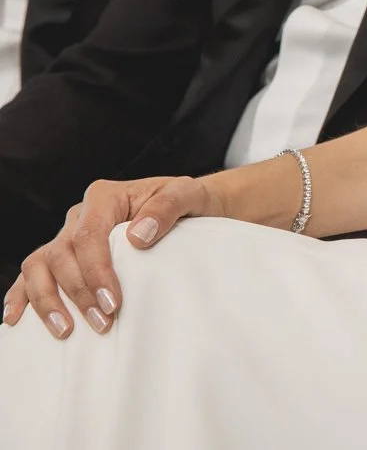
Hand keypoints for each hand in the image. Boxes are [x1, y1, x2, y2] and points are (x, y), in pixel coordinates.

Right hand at [2, 175, 217, 337]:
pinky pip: (33, 274)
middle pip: (62, 255)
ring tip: (66, 331)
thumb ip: (167, 208)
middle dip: (79, 293)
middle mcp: (79, 215)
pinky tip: (17, 319)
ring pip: (38, 266)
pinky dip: (22, 295)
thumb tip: (137, 236)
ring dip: (47, 301)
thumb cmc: (187, 201)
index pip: (88, 235)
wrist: (190, 207)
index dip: (95, 271)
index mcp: (104, 197)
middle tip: (103, 322)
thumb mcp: (188, 194)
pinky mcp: (64, 257)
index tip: (112, 302)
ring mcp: (67, 237)